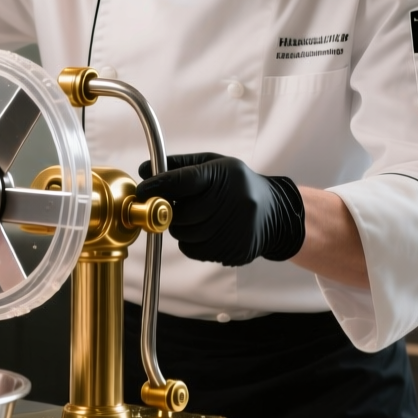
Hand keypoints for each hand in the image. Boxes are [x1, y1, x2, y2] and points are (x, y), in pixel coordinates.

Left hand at [136, 153, 304, 266]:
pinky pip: (195, 251)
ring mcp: (237, 228)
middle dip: (170, 212)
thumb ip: (179, 167)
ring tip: (195, 218)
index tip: (142, 191)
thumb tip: (144, 170)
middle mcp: (234, 201)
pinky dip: (191, 243)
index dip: (158, 186)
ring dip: (181, 228)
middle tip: (174, 207)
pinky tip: (205, 231)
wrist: (275, 213)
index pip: (183, 180)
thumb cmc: (238, 185)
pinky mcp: (235, 249)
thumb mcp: (214, 166)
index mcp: (226, 174)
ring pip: (186, 235)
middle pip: (182, 213)